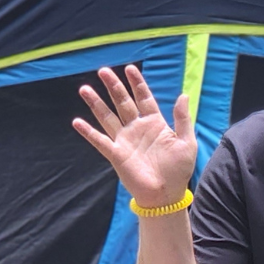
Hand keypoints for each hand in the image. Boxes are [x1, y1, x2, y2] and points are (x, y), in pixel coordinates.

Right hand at [72, 65, 197, 208]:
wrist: (167, 194)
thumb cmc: (178, 169)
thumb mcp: (186, 142)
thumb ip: (182, 119)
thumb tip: (183, 95)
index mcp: (154, 123)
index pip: (143, 98)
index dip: (137, 83)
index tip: (130, 69)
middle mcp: (137, 128)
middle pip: (122, 102)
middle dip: (113, 86)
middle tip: (103, 70)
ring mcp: (125, 140)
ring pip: (108, 117)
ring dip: (96, 103)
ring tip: (85, 89)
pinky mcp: (116, 154)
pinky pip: (99, 141)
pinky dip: (88, 132)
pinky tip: (77, 122)